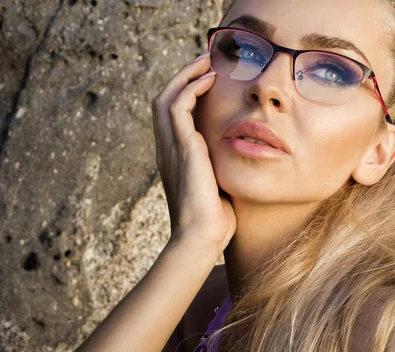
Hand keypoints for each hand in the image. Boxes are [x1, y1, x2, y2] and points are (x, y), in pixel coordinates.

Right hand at [151, 52, 235, 251]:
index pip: (170, 116)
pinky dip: (191, 88)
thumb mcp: (217, 186)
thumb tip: (239, 157)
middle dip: (182, 77)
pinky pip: (178, 106)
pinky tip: (210, 81)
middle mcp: (167, 149)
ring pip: (165, 97)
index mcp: (173, 158)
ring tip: (207, 63)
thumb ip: (219, 167)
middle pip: (162, 100)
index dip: (185, 93)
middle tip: (205, 63)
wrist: (202, 237)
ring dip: (185, 76)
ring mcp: (171, 148)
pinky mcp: (182, 149)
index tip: (207, 79)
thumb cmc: (213, 219)